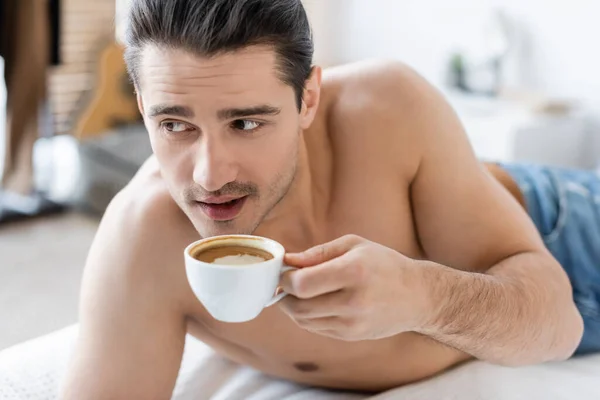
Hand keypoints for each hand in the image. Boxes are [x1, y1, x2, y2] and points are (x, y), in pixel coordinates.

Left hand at [279, 235, 431, 340]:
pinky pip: (316, 328)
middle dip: (284, 295)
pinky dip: (306, 316)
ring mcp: (353, 323)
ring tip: (296, 292)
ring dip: (292, 307)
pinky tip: (312, 302)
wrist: (418, 296)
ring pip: (304, 321)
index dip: (285, 279)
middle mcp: (353, 301)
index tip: (283, 272)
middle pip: (298, 307)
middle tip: (283, 283)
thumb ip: (317, 253)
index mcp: (354, 272)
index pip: (302, 284)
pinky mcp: (352, 336)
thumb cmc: (383, 264)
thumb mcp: (354, 245)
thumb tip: (287, 261)